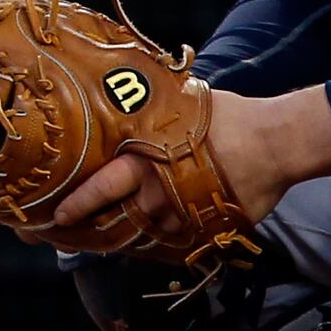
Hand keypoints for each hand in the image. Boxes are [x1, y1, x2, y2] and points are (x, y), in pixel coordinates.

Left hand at [47, 85, 330, 239]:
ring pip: (147, 229)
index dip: (77, 202)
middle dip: (85, 227)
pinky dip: (165, 234)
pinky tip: (156, 230)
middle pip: (115, 217)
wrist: (275, 142)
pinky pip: (177, 237)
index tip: (56, 213)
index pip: (101, 185)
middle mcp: (159, 191)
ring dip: (129, 230)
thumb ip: (151, 112)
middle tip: (59, 237)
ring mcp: (182, 213)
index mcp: (146, 160)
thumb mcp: (180, 105)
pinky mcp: (207, 226)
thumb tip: (131, 93)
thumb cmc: (229, 118)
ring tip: (105, 234)